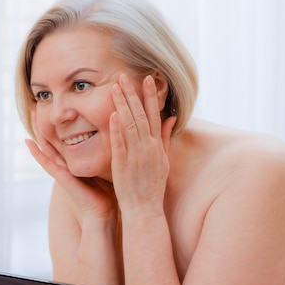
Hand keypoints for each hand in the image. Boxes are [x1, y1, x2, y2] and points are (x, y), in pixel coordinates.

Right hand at [25, 109, 116, 225]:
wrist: (104, 214)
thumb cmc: (108, 193)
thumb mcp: (106, 167)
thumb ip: (108, 153)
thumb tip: (120, 136)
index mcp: (76, 161)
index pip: (65, 137)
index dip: (59, 122)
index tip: (58, 106)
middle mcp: (66, 164)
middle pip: (53, 138)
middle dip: (45, 122)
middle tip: (36, 103)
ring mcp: (62, 171)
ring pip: (46, 146)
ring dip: (37, 130)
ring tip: (31, 114)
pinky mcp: (61, 178)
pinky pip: (46, 163)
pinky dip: (36, 153)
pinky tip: (28, 142)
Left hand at [109, 74, 175, 218]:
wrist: (145, 208)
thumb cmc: (153, 185)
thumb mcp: (164, 160)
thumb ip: (164, 138)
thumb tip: (171, 118)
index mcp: (156, 145)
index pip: (154, 114)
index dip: (150, 96)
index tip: (147, 79)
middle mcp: (148, 147)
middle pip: (139, 115)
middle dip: (132, 94)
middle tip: (123, 77)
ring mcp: (136, 155)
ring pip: (129, 125)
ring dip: (122, 105)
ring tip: (114, 88)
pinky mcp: (123, 164)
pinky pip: (120, 144)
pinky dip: (116, 129)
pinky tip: (112, 115)